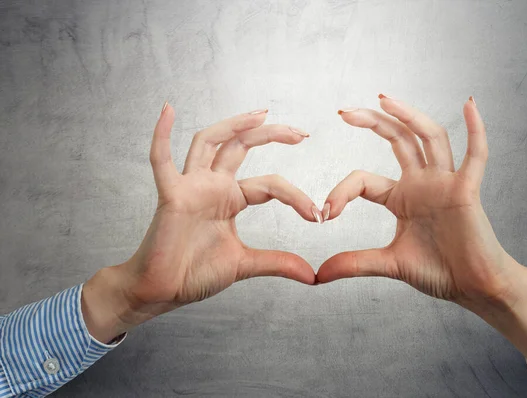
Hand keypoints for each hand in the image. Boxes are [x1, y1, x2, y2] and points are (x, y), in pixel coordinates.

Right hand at [83, 104, 318, 341]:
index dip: (296, 197)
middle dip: (270, 135)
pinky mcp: (171, 195)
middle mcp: (213, 186)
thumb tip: (311, 275)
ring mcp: (191, 187)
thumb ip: (277, 263)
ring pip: (210, 142)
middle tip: (301, 133)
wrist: (164, 290)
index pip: (270, 185)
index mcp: (231, 200)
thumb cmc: (195, 273)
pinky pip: (161, 160)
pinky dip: (161, 135)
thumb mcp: (245, 265)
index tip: (317, 216)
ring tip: (261, 114)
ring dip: (233, 125)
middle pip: (241, 147)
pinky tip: (168, 110)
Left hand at [317, 95, 519, 308]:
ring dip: (409, 116)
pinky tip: (469, 104)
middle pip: (398, 140)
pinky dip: (476, 130)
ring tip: (384, 98)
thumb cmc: (439, 271)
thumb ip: (355, 263)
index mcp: (402, 197)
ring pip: (429, 138)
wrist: (474, 287)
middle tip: (344, 111)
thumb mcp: (389, 263)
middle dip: (372, 122)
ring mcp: (445, 183)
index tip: (324, 214)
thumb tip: (318, 276)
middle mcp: (423, 183)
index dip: (341, 192)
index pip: (363, 180)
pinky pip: (475, 156)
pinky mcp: (467, 191)